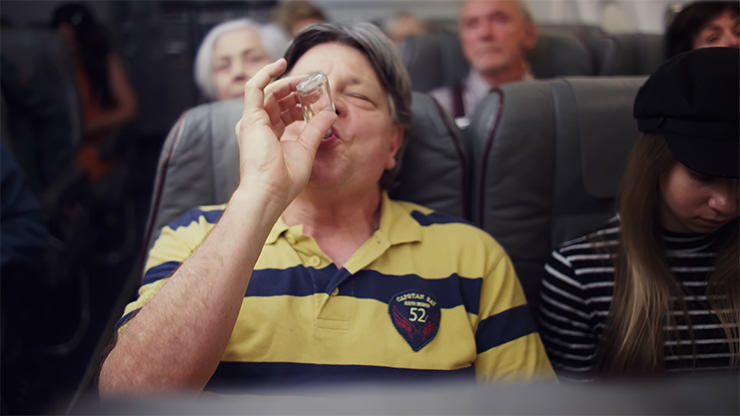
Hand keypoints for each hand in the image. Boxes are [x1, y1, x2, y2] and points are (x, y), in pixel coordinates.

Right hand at [234, 58, 336, 207]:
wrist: (269, 192)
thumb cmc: (285, 180)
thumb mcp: (306, 149)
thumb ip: (317, 129)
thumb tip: (330, 113)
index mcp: (270, 136)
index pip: (285, 112)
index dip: (302, 102)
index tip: (319, 97)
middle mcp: (258, 126)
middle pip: (278, 99)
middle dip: (298, 90)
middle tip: (317, 84)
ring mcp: (252, 121)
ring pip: (270, 91)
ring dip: (290, 83)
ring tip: (309, 79)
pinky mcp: (250, 117)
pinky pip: (254, 86)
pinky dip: (266, 73)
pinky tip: (281, 63)